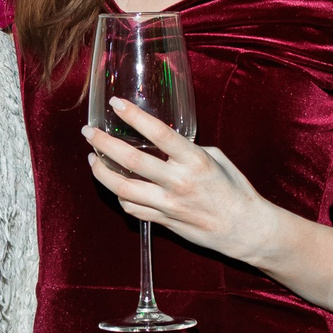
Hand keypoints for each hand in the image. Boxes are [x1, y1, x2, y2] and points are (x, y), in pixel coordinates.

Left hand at [82, 98, 271, 262]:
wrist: (244, 228)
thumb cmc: (233, 189)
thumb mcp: (216, 158)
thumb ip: (187, 149)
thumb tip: (163, 142)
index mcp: (195, 160)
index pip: (158, 132)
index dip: (133, 115)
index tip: (117, 104)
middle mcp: (178, 182)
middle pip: (130, 161)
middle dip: (104, 143)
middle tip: (88, 133)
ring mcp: (169, 205)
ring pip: (122, 189)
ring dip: (101, 172)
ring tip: (92, 159)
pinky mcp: (164, 221)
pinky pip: (132, 209)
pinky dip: (119, 196)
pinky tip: (115, 185)